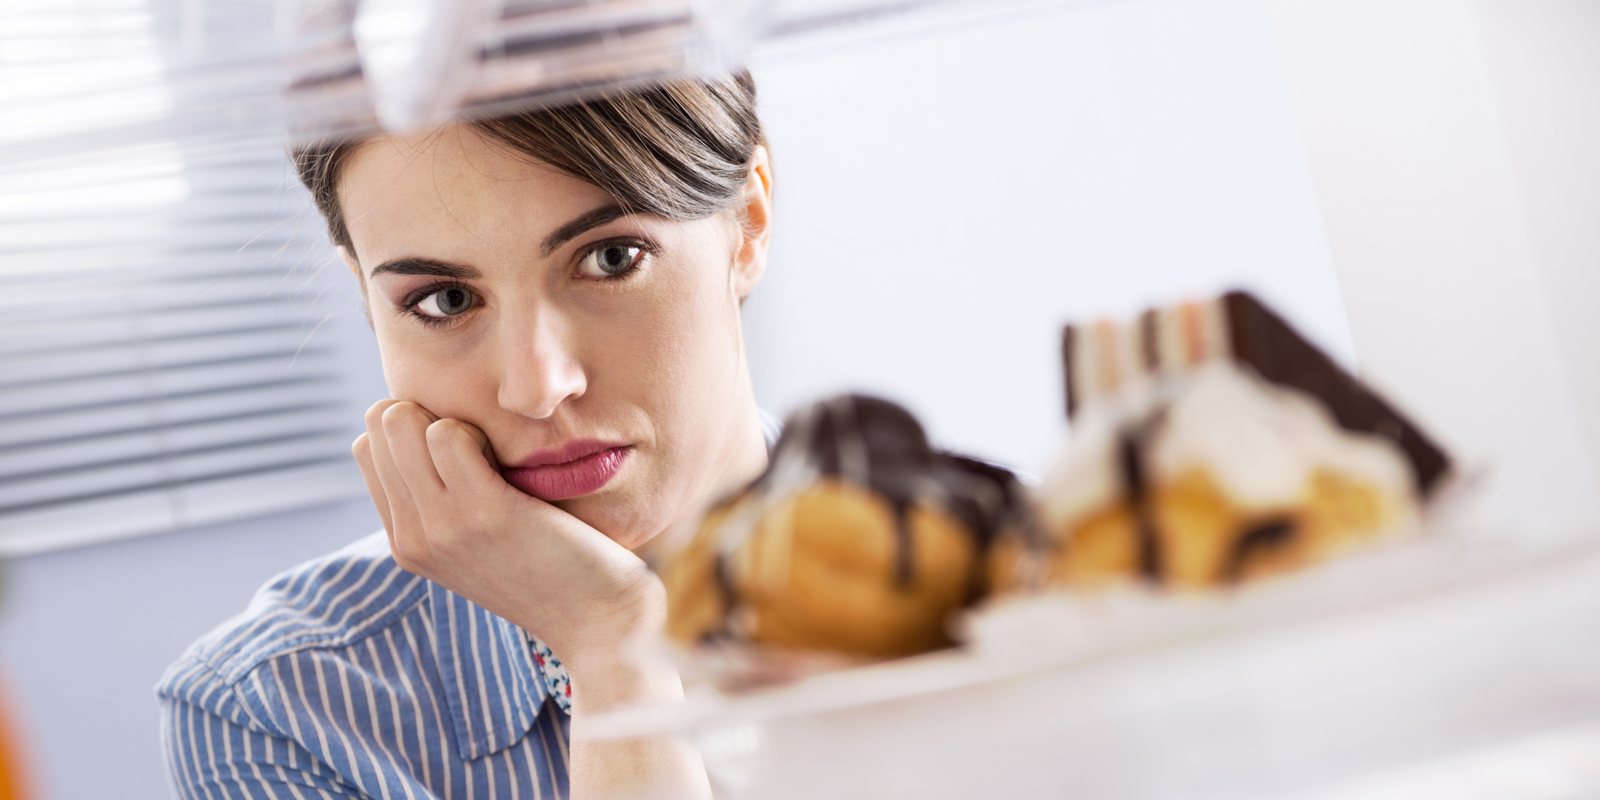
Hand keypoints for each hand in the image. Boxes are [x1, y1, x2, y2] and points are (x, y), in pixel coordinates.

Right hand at [352, 399, 665, 674]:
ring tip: (496, 453)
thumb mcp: (482, 539)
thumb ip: (448, 499)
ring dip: (453, 418)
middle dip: (428, 414)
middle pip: (380, 426)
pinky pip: (447, 434)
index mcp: (405, 542)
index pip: (369, 448)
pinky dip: (480, 427)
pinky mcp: (483, 513)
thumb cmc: (553, 566)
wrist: (600, 619)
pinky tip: (512, 458)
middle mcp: (412, 536)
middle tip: (481, 445)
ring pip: (402, 421)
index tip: (463, 450)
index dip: (414, 429)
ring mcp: (441, 526)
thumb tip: (433, 432)